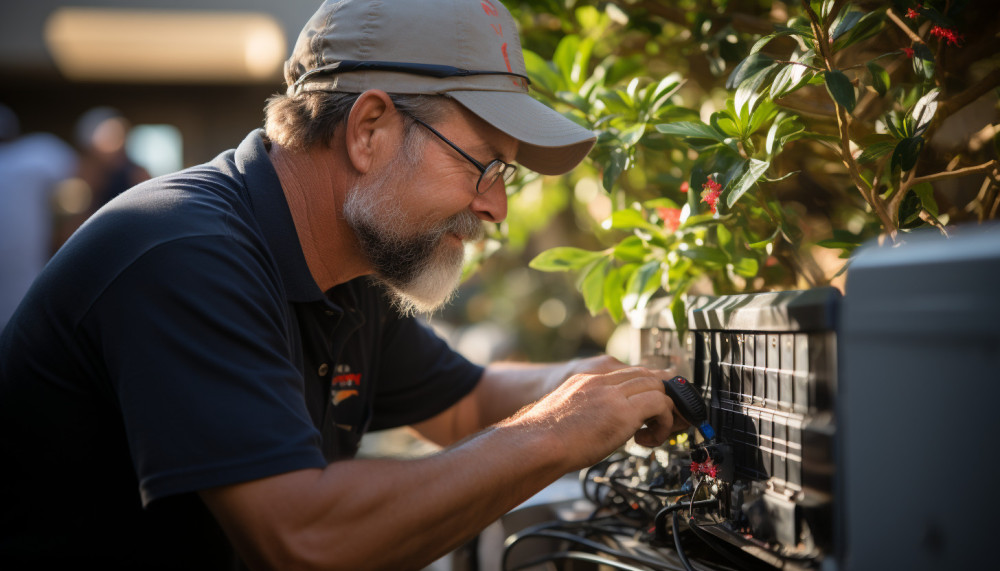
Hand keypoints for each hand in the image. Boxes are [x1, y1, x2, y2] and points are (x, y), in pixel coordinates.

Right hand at [504, 365, 686, 471]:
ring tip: (652, 434)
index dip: (646, 388)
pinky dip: (663, 423)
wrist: (536, 444)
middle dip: (661, 396)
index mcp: (585, 380)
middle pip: (647, 375)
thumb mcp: (566, 415)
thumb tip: (602, 427)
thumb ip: (587, 412)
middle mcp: (600, 380)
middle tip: (661, 420)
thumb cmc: (543, 440)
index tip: (652, 407)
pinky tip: (646, 441)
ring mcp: (612, 392)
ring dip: (663, 412)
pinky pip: (660, 405)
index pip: (628, 373)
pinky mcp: (624, 411)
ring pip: (657, 387)